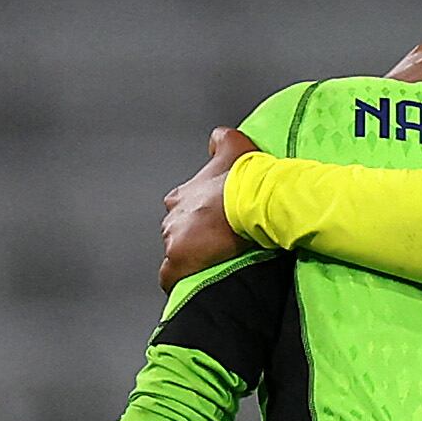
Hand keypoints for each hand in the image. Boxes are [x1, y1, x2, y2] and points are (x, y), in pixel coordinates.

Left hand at [160, 129, 246, 290]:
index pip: (182, 208)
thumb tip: (215, 137)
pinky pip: (171, 277)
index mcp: (183, 195)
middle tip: (218, 246)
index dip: (198, 217)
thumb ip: (222, 139)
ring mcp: (174, 240)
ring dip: (192, 259)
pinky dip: (179, 281)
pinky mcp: (179, 261)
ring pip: (177, 254)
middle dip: (194, 240)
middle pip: (178, 233)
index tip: (213, 224)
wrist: (250, 200)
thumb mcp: (235, 145)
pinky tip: (192, 283)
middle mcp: (173, 217)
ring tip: (213, 265)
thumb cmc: (244, 179)